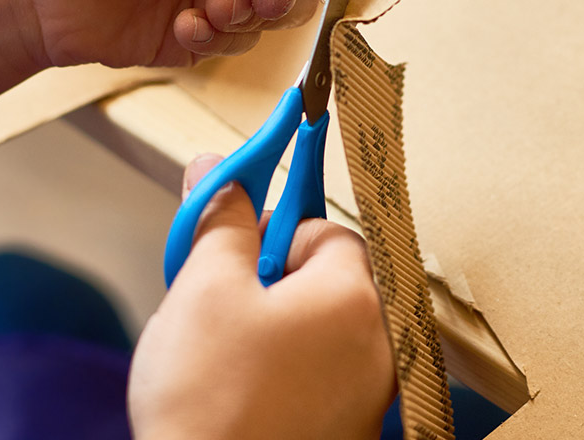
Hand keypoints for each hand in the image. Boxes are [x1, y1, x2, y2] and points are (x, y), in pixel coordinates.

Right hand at [129, 155, 395, 439]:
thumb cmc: (207, 399)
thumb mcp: (202, 289)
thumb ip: (221, 221)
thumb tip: (218, 170)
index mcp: (355, 297)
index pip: (328, 231)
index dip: (273, 235)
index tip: (232, 253)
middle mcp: (381, 345)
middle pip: (330, 284)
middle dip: (272, 285)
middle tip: (218, 309)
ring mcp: (372, 399)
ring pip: (324, 336)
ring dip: (278, 334)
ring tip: (223, 360)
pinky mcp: (352, 435)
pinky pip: (324, 384)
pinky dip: (287, 380)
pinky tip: (242, 400)